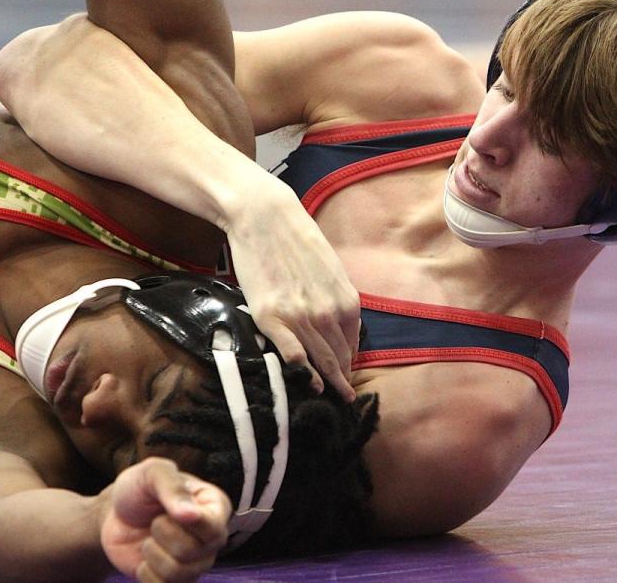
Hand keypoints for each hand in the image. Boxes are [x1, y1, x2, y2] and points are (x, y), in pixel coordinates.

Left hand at [101, 458, 230, 582]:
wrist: (115, 514)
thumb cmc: (139, 488)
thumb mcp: (153, 473)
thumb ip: (172, 487)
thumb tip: (191, 515)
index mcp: (215, 506)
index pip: (214, 527)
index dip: (190, 524)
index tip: (165, 513)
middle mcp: (212, 537)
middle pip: (193, 552)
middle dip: (162, 535)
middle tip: (155, 521)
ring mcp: (196, 562)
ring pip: (179, 573)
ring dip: (152, 554)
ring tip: (149, 539)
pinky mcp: (176, 580)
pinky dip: (146, 575)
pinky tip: (145, 559)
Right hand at [225, 180, 360, 401]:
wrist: (265, 218)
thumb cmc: (296, 240)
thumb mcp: (330, 271)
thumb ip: (337, 300)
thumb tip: (339, 328)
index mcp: (347, 302)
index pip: (352, 345)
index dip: (349, 364)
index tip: (347, 377)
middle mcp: (328, 313)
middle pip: (338, 358)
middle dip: (342, 380)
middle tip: (344, 398)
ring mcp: (300, 317)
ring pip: (319, 361)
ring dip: (327, 382)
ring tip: (330, 397)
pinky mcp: (272, 317)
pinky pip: (293, 354)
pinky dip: (302, 372)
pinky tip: (307, 383)